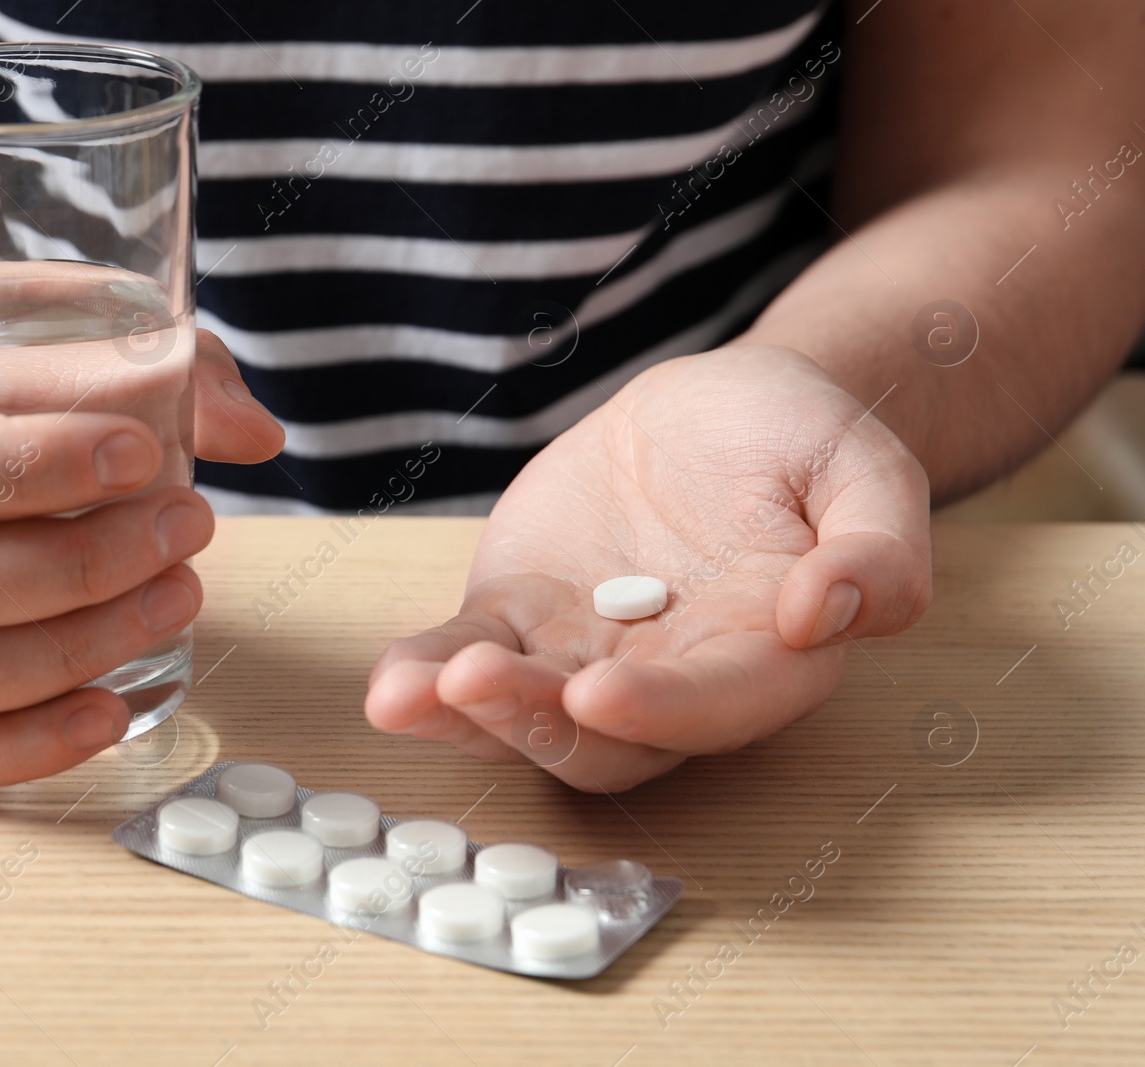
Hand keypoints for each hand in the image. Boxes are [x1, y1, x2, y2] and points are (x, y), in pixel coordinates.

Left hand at [364, 346, 930, 791]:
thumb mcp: (862, 464)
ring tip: (409, 692)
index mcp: (767, 657)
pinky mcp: (523, 619)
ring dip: (467, 717)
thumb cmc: (799, 438)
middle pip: (607, 740)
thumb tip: (830, 612)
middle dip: (537, 724)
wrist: (716, 410)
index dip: (662, 710)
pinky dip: (427, 674)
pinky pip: (468, 656)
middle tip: (476, 682)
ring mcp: (587, 656)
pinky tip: (390, 681)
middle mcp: (672, 681)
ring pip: (526, 715)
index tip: (598, 694)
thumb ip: (878, 544)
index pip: (718, 705)